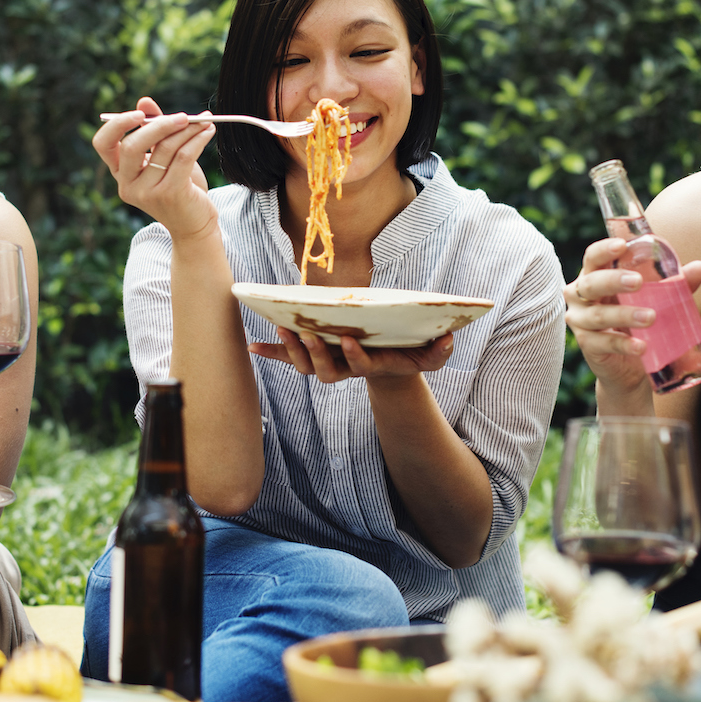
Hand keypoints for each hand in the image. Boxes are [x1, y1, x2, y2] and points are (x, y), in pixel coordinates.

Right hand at [91, 97, 216, 239]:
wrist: (195, 225)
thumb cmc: (179, 187)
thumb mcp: (164, 158)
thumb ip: (154, 130)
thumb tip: (144, 101)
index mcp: (120, 173)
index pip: (102, 144)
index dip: (116, 125)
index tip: (139, 114)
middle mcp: (128, 185)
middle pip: (132, 145)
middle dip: (159, 125)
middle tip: (183, 116)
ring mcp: (147, 192)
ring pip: (164, 149)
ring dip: (187, 130)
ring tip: (204, 121)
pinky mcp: (170, 194)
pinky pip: (184, 157)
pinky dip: (198, 140)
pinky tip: (209, 132)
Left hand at [250, 327, 454, 383]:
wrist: (390, 365)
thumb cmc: (410, 355)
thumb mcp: (430, 356)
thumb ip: (440, 351)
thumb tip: (448, 339)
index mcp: (371, 366)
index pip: (360, 365)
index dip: (354, 356)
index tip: (349, 341)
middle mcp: (346, 368)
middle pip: (326, 370)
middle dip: (315, 354)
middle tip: (305, 335)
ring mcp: (329, 363)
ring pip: (306, 365)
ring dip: (290, 351)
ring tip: (280, 331)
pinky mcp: (316, 356)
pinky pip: (291, 358)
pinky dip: (272, 353)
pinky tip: (252, 346)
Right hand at [564, 238, 700, 395]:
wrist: (630, 365)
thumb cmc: (637, 321)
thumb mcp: (655, 300)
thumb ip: (674, 284)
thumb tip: (700, 267)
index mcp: (595, 276)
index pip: (593, 258)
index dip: (604, 250)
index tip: (622, 246)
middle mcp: (581, 297)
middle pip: (591, 284)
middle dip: (613, 281)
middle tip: (637, 282)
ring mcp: (581, 322)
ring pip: (599, 315)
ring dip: (625, 315)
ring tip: (651, 317)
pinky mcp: (588, 346)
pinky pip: (604, 343)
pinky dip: (624, 344)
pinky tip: (641, 346)